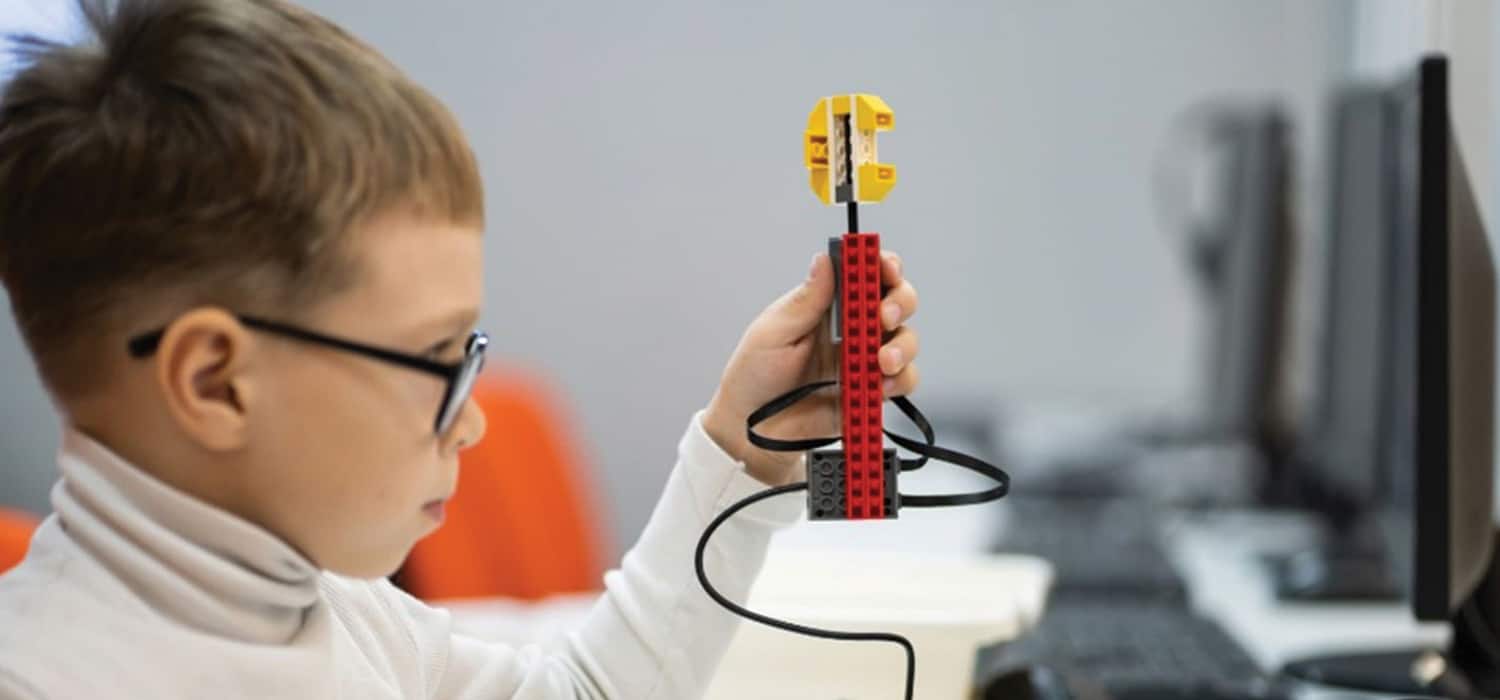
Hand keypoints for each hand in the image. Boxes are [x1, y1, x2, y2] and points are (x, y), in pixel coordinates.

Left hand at [703, 250, 919, 484]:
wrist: (753, 432)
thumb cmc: (754, 378)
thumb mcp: (773, 333)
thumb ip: (806, 300)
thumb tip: (825, 261)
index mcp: (826, 305)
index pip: (863, 274)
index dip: (881, 265)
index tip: (887, 269)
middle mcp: (850, 328)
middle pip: (895, 301)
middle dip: (898, 302)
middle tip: (884, 316)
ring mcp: (863, 359)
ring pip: (905, 340)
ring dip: (901, 345)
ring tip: (881, 361)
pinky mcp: (871, 391)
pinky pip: (902, 380)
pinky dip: (900, 380)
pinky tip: (882, 385)